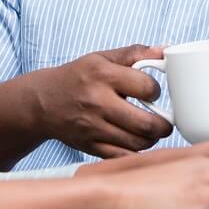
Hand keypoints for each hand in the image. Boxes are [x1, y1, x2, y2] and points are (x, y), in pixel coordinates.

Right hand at [32, 44, 173, 157]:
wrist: (42, 102)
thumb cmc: (78, 77)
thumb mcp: (102, 58)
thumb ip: (135, 53)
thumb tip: (165, 50)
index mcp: (103, 75)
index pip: (147, 88)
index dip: (156, 91)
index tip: (152, 93)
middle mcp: (98, 102)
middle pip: (146, 123)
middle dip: (163, 124)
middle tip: (164, 121)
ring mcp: (93, 127)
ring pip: (137, 143)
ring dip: (151, 139)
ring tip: (151, 131)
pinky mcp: (89, 146)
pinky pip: (122, 157)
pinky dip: (135, 153)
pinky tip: (136, 142)